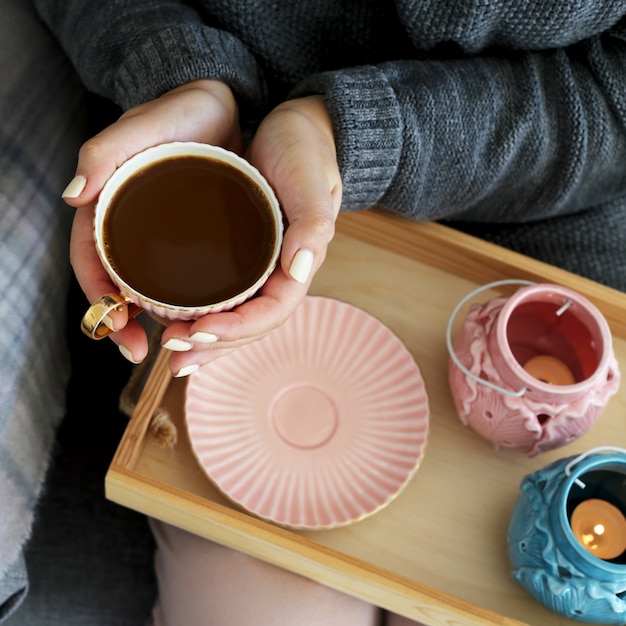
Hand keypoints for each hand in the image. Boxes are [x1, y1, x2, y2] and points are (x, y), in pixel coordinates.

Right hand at [62, 80, 241, 363]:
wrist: (219, 105)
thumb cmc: (179, 112)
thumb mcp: (142, 126)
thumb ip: (103, 153)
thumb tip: (72, 196)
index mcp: (108, 208)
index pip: (92, 264)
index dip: (100, 302)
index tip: (120, 333)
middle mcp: (129, 227)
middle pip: (118, 286)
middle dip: (124, 325)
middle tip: (143, 353)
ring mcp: (159, 234)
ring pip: (148, 288)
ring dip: (156, 322)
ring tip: (174, 345)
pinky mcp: (189, 235)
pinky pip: (181, 276)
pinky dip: (184, 302)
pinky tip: (200, 319)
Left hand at [159, 96, 341, 376]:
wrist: (299, 128)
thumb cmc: (306, 150)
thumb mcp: (312, 180)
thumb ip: (313, 223)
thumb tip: (299, 270)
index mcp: (299, 263)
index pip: (272, 313)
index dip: (238, 330)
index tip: (200, 331)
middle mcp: (279, 272)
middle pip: (249, 325)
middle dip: (213, 345)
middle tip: (174, 353)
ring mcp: (261, 267)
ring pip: (234, 316)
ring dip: (203, 339)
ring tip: (169, 351)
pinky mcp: (242, 254)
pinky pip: (223, 294)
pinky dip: (199, 312)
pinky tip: (174, 318)